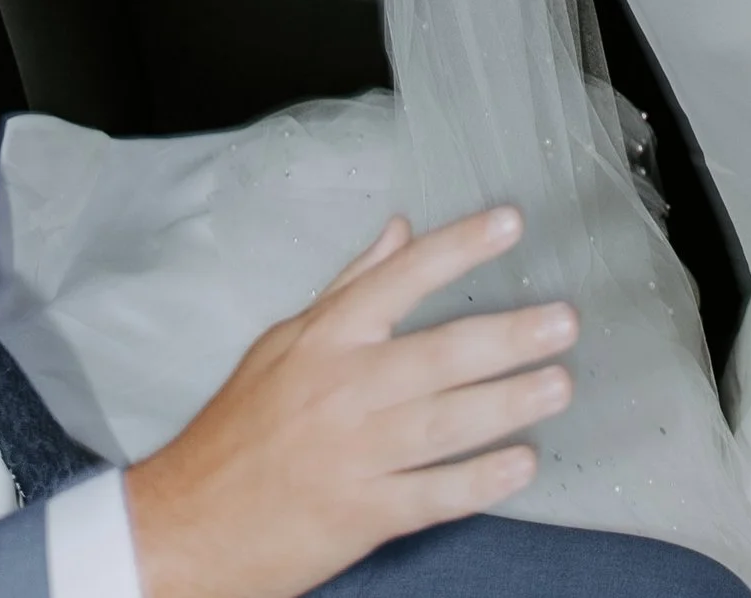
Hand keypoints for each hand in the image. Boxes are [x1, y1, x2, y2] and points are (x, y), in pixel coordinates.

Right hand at [123, 206, 572, 597]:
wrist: (187, 525)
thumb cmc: (238, 430)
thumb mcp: (282, 344)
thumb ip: (348, 287)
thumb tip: (400, 231)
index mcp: (325, 339)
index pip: (401, 279)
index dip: (458, 248)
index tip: (510, 224)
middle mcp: (344, 389)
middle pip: (439, 355)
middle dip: (508, 336)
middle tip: (563, 322)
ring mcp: (355, 454)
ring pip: (446, 422)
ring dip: (509, 402)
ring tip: (559, 384)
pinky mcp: (363, 514)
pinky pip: (433, 493)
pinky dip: (480, 480)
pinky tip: (521, 464)